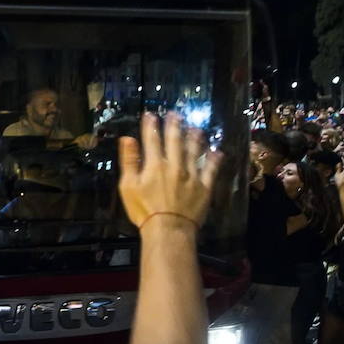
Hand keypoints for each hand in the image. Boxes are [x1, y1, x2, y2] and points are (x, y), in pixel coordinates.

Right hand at [118, 113, 221, 232]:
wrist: (168, 229)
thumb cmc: (144, 210)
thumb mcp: (128, 186)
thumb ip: (129, 161)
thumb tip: (127, 139)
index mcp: (155, 164)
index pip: (152, 140)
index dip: (151, 126)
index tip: (151, 115)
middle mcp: (175, 165)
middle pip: (175, 141)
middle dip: (174, 126)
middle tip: (175, 114)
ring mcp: (192, 175)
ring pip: (194, 151)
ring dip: (194, 138)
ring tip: (195, 128)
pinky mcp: (204, 186)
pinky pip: (211, 170)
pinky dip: (213, 160)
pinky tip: (216, 152)